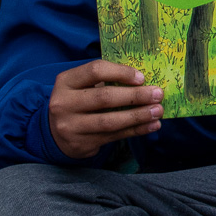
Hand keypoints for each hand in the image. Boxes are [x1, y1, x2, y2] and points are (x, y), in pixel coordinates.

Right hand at [47, 60, 162, 159]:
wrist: (56, 132)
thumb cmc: (80, 101)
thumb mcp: (84, 85)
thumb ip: (107, 79)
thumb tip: (145, 80)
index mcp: (66, 81)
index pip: (95, 70)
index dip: (121, 72)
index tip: (142, 77)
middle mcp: (64, 103)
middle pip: (104, 97)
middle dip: (136, 96)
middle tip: (158, 94)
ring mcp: (70, 126)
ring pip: (110, 121)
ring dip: (138, 116)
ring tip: (158, 111)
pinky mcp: (80, 144)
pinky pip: (113, 137)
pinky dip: (136, 130)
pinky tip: (152, 125)